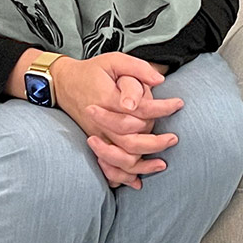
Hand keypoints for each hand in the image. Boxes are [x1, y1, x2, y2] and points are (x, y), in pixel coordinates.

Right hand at [51, 53, 182, 189]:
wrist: (64, 84)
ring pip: (121, 159)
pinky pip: (107, 167)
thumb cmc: (92, 71)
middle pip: (131, 142)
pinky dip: (122, 177)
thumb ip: (136, 68)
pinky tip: (138, 181)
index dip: (162, 109)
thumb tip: (159, 81)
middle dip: (156, 143)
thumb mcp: (114, 60)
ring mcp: (97, 136)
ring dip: (143, 166)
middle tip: (174, 138)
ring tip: (162, 164)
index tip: (179, 104)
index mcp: (108, 100)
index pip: (140, 110)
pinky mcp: (96, 143)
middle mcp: (102, 123)